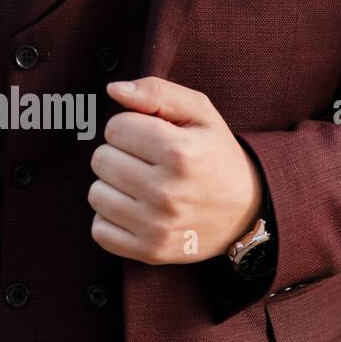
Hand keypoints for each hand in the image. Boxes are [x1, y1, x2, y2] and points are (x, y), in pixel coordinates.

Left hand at [88, 76, 262, 264]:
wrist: (245, 211)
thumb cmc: (215, 154)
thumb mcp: (199, 113)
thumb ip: (156, 92)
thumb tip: (113, 89)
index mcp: (180, 153)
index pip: (115, 127)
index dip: (130, 127)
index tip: (151, 137)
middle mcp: (167, 192)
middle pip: (101, 159)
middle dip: (120, 154)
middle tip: (147, 162)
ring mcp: (157, 227)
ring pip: (95, 194)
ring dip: (113, 186)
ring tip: (142, 185)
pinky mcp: (149, 252)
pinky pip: (99, 229)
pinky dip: (112, 219)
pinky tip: (137, 210)